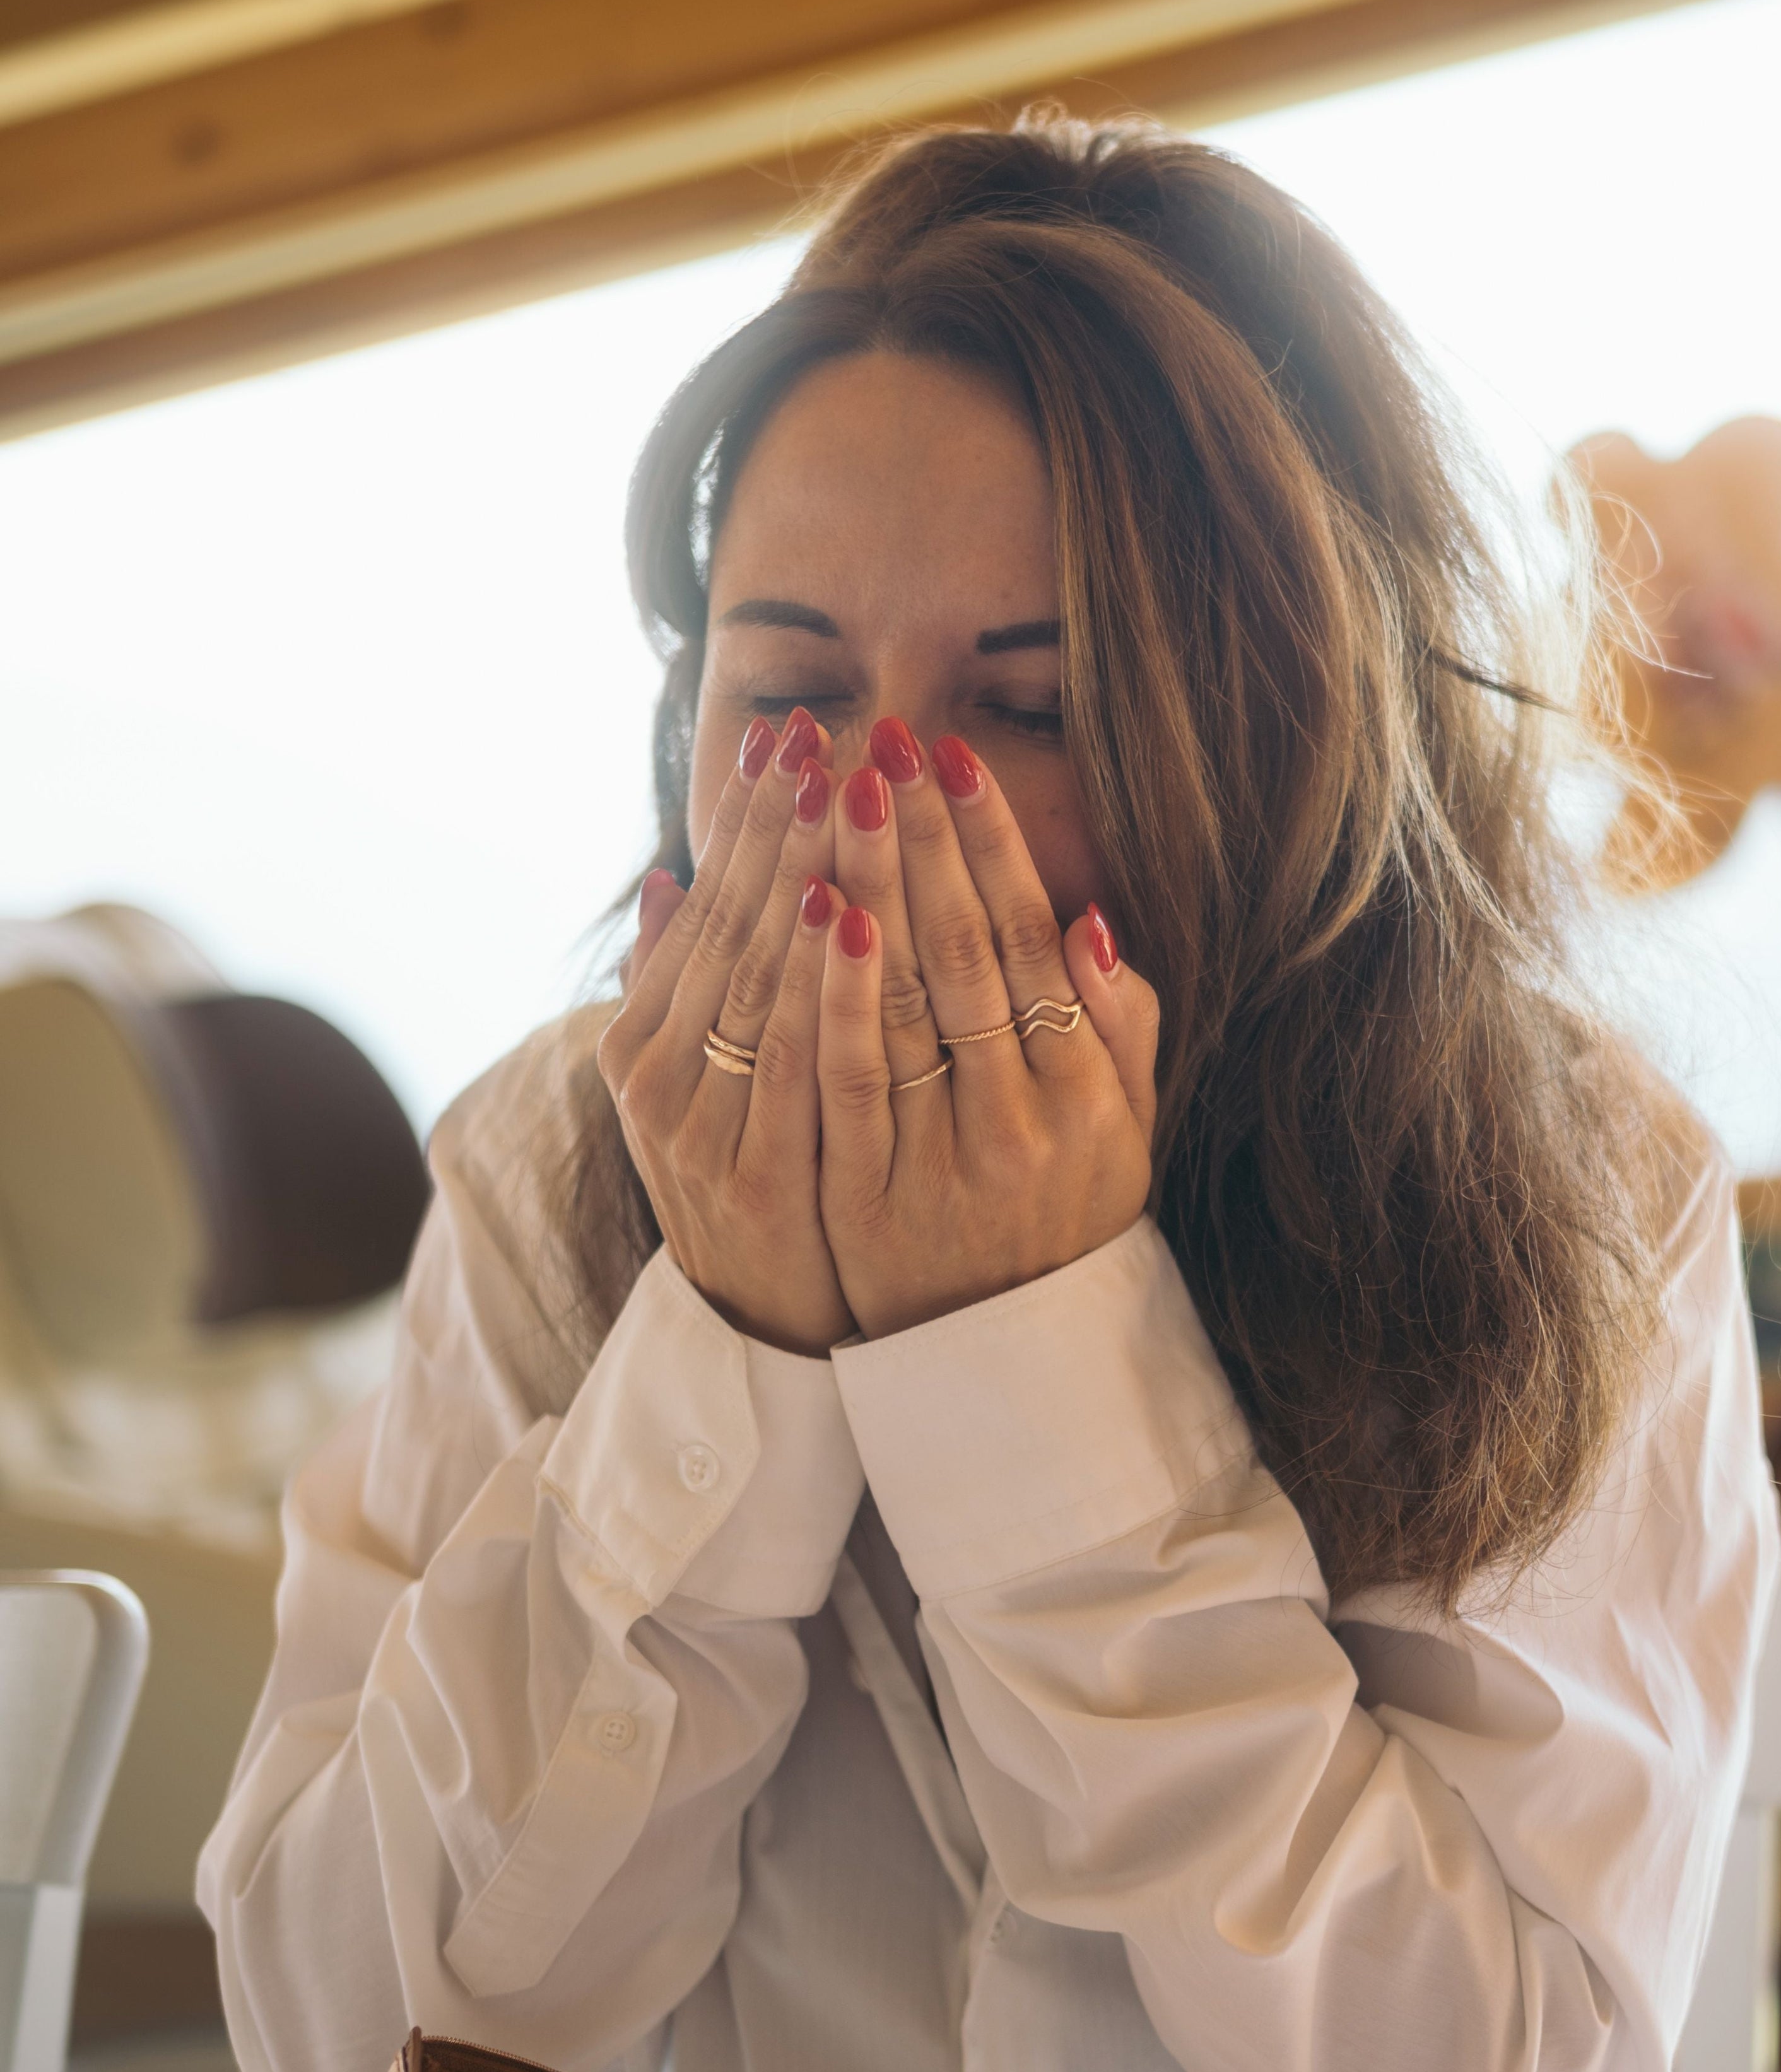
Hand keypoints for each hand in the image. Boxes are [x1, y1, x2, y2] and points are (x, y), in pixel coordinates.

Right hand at [597, 709, 851, 1356]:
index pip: (705, 909)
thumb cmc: (751, 1191)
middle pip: (730, 928)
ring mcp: (705, 1128)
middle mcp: (662, 1079)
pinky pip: (796, 1059)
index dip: (745, 819)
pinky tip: (843, 911)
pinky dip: (816, 982)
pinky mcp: (758, 1176)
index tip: (784, 735)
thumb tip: (670, 877)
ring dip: (798, 872)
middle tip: (820, 732)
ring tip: (839, 784)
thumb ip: (676, 989)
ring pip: (757, 977)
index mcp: (645, 1047)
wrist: (764, 1339)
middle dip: (776, 823)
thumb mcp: (692, 1091)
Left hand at [817, 721, 1156, 1338]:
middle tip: (887, 738)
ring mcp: (942, 1162)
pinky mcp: (867, 1197)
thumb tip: (1091, 919)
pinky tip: (816, 907)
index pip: (1029, 940)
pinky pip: (846, 1074)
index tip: (953, 760)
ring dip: (871, 883)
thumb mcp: (1124, 1130)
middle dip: (923, 836)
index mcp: (1087, 1096)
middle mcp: (1022, 1123)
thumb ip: (1121, 1027)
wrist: (1004, 1360)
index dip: (990, 844)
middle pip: (963, 952)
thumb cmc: (1064, 1218)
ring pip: (902, 1000)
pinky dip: (832, 989)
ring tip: (842, 788)